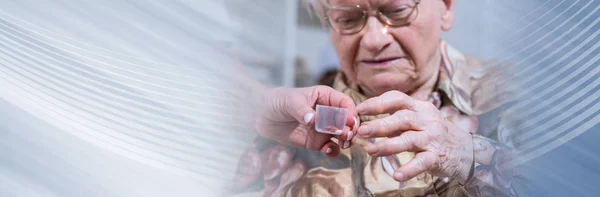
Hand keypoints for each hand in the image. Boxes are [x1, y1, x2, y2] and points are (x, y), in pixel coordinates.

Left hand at [256, 86, 358, 156]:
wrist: (261, 116)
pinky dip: (334, 151)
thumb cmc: (277, 101)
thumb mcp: (290, 101)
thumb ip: (302, 110)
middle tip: (347, 135)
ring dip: (347, 140)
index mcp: (326, 97)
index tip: (350, 121)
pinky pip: (331, 148)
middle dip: (351, 128)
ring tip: (343, 143)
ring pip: (343, 135)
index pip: (345, 103)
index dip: (351, 112)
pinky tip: (328, 150)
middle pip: (348, 121)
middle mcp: (328, 113)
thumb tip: (313, 119)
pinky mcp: (316, 142)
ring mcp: (323, 128)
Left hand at [356, 90, 473, 183]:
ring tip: (371, 151)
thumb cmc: (433, 133)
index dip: (378, 102)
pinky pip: (422, 162)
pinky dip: (409, 169)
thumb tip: (364, 124)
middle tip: (362, 131)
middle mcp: (427, 120)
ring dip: (388, 145)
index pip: (398, 99)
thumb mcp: (417, 121)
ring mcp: (433, 138)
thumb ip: (394, 122)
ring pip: (410, 140)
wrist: (466, 150)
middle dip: (380, 124)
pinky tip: (396, 175)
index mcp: (420, 108)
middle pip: (402, 118)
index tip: (360, 109)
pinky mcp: (437, 157)